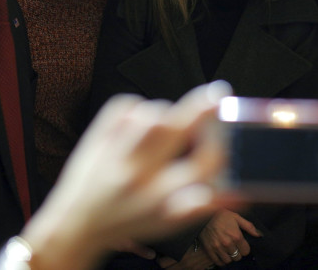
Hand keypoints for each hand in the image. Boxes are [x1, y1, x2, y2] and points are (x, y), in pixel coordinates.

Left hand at [18, 81, 231, 269]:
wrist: (77, 224)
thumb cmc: (130, 221)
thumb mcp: (170, 222)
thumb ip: (204, 205)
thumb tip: (240, 191)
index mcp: (160, 199)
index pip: (201, 165)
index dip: (221, 145)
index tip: (232, 134)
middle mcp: (136, 175)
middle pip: (171, 129)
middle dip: (199, 108)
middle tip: (217, 94)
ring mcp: (113, 154)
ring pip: (149, 114)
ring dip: (166, 116)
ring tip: (167, 130)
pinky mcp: (98, 136)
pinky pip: (127, 106)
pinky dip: (138, 111)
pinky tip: (139, 128)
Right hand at [199, 209, 259, 266]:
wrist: (204, 214)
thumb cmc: (222, 215)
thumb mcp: (236, 217)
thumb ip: (249, 227)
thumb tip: (259, 235)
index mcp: (236, 235)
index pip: (246, 251)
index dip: (245, 248)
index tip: (242, 244)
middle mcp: (228, 243)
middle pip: (238, 257)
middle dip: (237, 252)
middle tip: (234, 246)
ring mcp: (218, 248)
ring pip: (229, 260)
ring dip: (230, 256)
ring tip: (228, 250)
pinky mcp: (210, 250)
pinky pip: (219, 262)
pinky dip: (221, 260)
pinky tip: (222, 254)